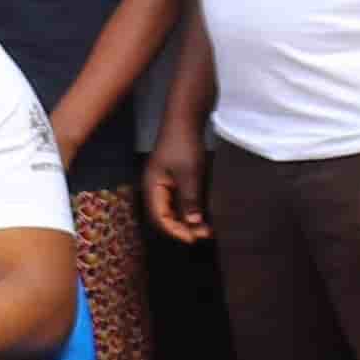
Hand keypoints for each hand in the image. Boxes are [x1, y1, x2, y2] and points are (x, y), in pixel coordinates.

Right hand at [144, 122, 211, 248]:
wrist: (185, 120)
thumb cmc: (183, 146)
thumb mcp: (189, 174)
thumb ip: (190, 200)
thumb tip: (194, 224)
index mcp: (152, 188)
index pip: (160, 218)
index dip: (176, 231)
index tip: (194, 239)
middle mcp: (156, 189)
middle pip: (165, 216)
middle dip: (183, 228)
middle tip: (204, 235)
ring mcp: (165, 184)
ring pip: (174, 210)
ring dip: (188, 221)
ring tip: (207, 229)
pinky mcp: (175, 180)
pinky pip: (180, 201)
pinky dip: (191, 210)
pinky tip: (204, 215)